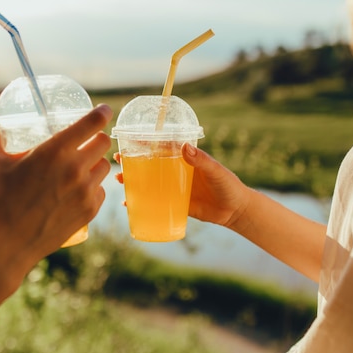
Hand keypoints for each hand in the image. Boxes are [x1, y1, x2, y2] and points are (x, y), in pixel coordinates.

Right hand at [0, 104, 112, 261]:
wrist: (6, 244)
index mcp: (55, 151)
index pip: (92, 123)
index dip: (102, 113)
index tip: (105, 111)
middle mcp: (76, 168)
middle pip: (104, 143)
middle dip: (96, 139)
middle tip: (87, 142)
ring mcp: (85, 191)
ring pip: (104, 167)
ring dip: (95, 164)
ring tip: (80, 168)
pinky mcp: (90, 211)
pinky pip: (101, 191)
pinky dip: (93, 187)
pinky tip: (78, 190)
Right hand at [114, 144, 248, 227]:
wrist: (236, 210)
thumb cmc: (228, 185)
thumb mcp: (216, 171)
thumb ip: (202, 160)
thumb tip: (185, 147)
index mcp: (184, 159)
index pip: (160, 148)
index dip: (143, 144)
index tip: (127, 141)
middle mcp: (175, 172)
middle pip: (148, 164)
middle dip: (131, 162)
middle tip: (116, 162)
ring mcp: (174, 188)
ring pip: (148, 182)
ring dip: (132, 181)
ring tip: (118, 180)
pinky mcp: (175, 204)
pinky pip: (154, 202)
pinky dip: (140, 203)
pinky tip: (128, 204)